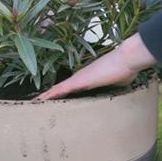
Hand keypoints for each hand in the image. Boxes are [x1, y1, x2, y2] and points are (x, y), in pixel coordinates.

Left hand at [34, 33, 156, 100]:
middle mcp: (80, 76)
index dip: (62, 93)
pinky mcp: (78, 80)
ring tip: (34, 102)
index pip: (71, 87)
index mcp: (88, 78)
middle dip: (50, 95)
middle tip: (37, 102)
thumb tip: (119, 90)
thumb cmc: (125, 69)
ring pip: (57, 88)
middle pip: (61, 87)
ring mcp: (78, 78)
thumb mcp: (119, 83)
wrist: (127, 58)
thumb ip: (114, 87)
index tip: (54, 99)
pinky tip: (40, 100)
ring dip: (46, 96)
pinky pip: (60, 89)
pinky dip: (50, 95)